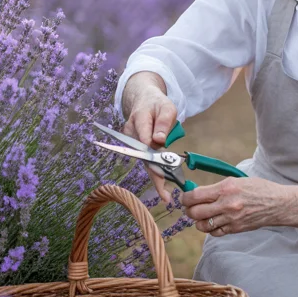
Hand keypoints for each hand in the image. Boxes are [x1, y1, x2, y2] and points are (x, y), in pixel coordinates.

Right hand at [120, 72, 178, 203]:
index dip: (154, 158)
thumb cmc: (158, 104)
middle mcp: (131, 133)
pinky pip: (146, 160)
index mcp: (139, 120)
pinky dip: (155, 170)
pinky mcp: (133, 147)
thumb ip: (163, 123)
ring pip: (145, 161)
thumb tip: (158, 140)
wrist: (144, 100)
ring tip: (166, 194)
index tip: (162, 173)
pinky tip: (163, 184)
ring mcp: (130, 141)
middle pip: (143, 157)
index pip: (145, 141)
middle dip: (155, 177)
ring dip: (157, 176)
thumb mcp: (167, 108)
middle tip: (165, 196)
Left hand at [181, 177, 284, 236]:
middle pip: (195, 212)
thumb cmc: (258, 189)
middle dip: (189, 210)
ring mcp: (231, 219)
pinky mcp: (235, 229)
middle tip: (190, 207)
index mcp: (226, 188)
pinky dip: (210, 228)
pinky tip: (213, 222)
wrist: (277, 204)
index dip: (185, 197)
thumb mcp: (237, 181)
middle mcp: (227, 204)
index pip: (195, 195)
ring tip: (202, 215)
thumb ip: (217, 187)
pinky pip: (214, 232)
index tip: (184, 197)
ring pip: (202, 225)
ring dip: (198, 221)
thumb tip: (197, 192)